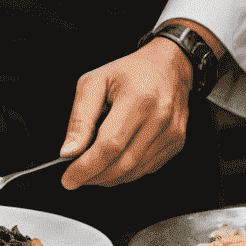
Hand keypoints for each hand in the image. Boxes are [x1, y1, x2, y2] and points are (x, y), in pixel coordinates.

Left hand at [59, 39, 190, 188]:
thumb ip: (80, 117)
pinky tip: (113, 165)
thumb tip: (69, 151)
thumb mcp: (95, 82)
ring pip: (136, 171)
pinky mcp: (176, 143)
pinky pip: (148, 169)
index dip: (87, 166)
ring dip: (110, 178)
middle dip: (95, 177)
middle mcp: (159, 118)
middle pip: (123, 164)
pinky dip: (127, 173)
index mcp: (137, 98)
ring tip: (91, 172)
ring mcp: (171, 133)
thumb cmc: (129, 72)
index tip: (68, 178)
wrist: (168, 66)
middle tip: (76, 178)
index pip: (110, 145)